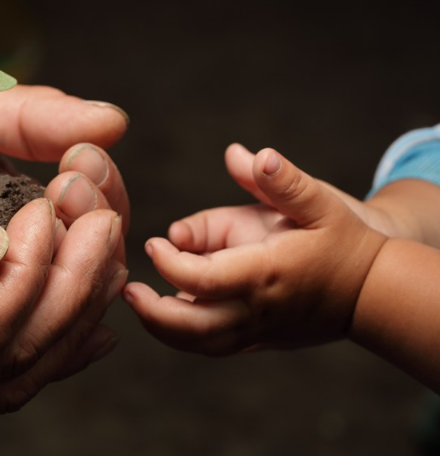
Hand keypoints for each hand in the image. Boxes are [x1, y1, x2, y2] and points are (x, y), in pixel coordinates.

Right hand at [0, 140, 124, 419]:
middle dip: (76, 284)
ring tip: (105, 251)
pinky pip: (0, 380)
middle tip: (102, 217)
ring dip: (76, 312)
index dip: (36, 262)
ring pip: (18, 375)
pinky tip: (91, 317)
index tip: (52, 200)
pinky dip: (55, 345)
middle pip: (14, 356)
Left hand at [123, 147, 386, 354]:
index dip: (169, 264)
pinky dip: (183, 338)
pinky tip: (165, 317)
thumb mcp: (321, 203)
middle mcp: (257, 309)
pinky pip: (213, 348)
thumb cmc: (346, 242)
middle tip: (126, 289)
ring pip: (199, 344)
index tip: (150, 243)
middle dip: (152, 312)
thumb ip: (282, 181)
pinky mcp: (260, 342)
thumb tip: (250, 154)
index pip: (202, 280)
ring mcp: (258, 332)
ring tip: (138, 303)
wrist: (375, 292)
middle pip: (191, 326)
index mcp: (265, 274)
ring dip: (162, 328)